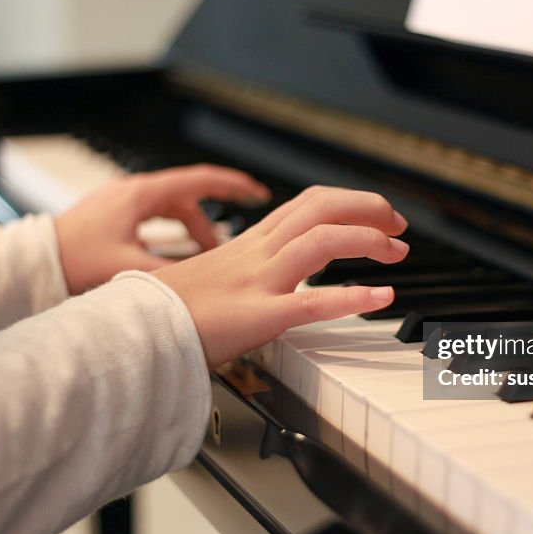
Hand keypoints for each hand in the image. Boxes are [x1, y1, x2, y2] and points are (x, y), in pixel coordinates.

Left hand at [54, 165, 269, 294]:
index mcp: (141, 196)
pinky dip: (170, 233)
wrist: (30, 262)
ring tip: (205, 256)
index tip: (256, 192)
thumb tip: (207, 280)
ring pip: (171, 210)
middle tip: (237, 237)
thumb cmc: (71, 260)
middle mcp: (132, 193)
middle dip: (214, 218)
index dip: (233, 185)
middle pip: (188, 198)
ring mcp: (121, 202)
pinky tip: (175, 256)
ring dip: (190, 231)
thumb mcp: (130, 269)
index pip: (200, 180)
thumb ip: (173, 272)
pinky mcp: (111, 216)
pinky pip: (154, 217)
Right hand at [155, 186, 408, 368]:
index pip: (307, 204)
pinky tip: (381, 296)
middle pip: (322, 208)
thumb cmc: (167, 310)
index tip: (372, 213)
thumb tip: (264, 275)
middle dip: (367, 208)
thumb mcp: (210, 276)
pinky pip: (314, 301)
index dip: (346, 201)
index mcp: (248, 243)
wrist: (135, 332)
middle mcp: (258, 253)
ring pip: (323, 241)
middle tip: (398, 224)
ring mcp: (259, 282)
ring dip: (368, 240)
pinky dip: (354, 296)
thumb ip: (242, 269)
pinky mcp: (259, 316)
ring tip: (397, 252)